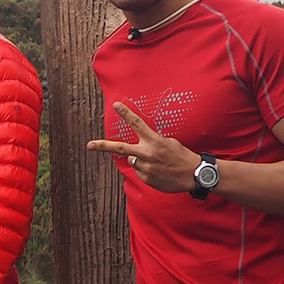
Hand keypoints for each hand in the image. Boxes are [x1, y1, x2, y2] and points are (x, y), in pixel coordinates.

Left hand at [87, 101, 201, 193]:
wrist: (193, 174)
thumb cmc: (182, 156)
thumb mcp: (169, 143)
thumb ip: (151, 142)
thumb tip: (138, 148)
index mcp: (154, 140)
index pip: (137, 123)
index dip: (125, 113)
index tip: (116, 105)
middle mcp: (147, 153)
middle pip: (119, 147)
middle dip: (102, 146)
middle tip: (89, 145)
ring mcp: (145, 167)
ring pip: (132, 160)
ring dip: (140, 160)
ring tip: (157, 163)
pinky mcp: (146, 178)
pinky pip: (139, 172)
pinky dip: (146, 170)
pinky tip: (159, 171)